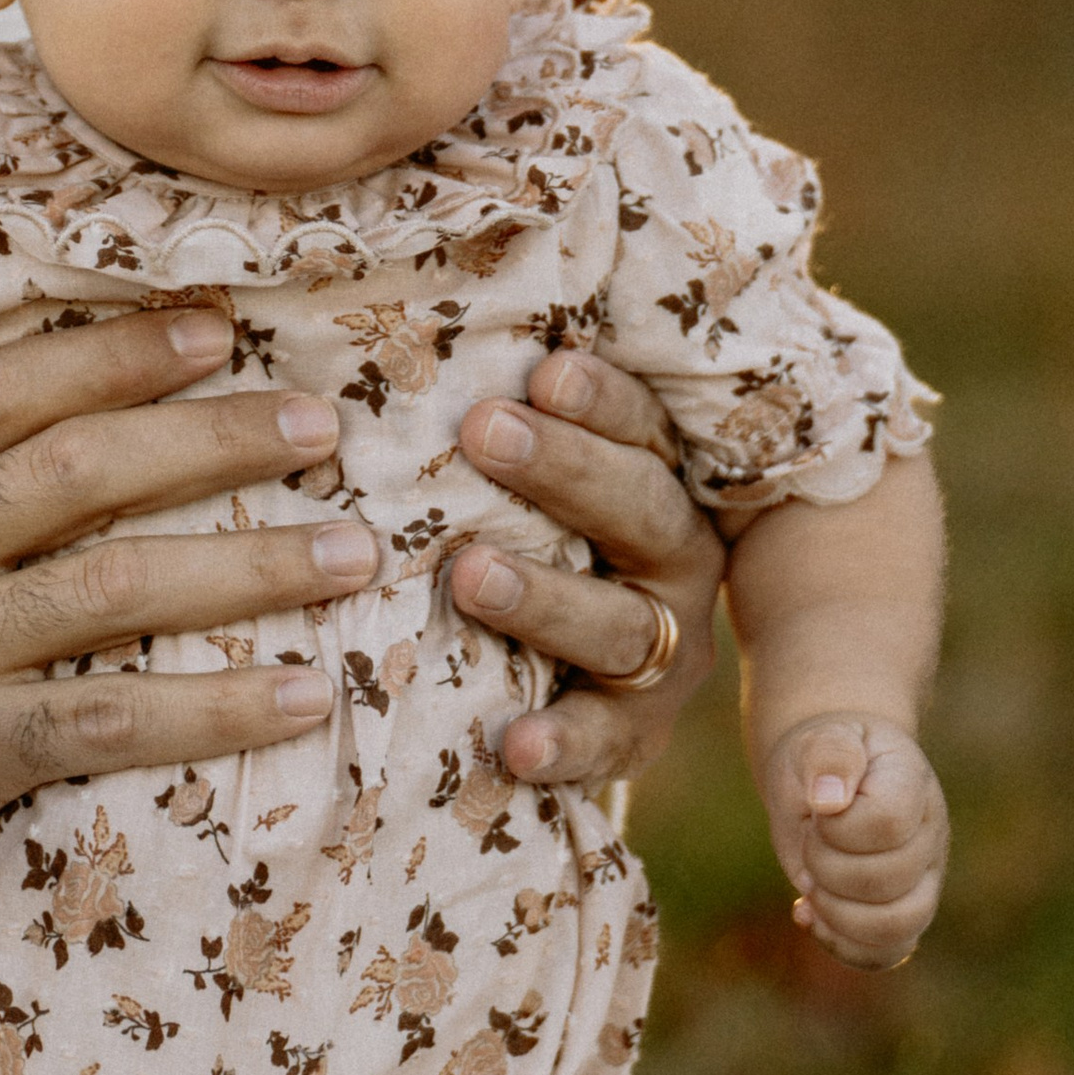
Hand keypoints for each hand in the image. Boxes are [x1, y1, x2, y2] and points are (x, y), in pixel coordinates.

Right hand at [0, 304, 376, 693]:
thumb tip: (111, 416)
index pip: (4, 392)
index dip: (113, 357)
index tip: (218, 335)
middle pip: (78, 471)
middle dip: (213, 441)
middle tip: (322, 429)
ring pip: (114, 585)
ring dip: (250, 565)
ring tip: (350, 554)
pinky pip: (111, 718)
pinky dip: (219, 705)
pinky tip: (305, 695)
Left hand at [446, 352, 725, 787]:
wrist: (589, 680)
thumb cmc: (533, 537)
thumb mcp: (533, 481)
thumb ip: (498, 425)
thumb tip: (399, 329)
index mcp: (654, 480)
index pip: (641, 428)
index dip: (599, 399)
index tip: (541, 369)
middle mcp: (674, 560)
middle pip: (638, 507)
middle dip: (565, 469)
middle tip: (483, 429)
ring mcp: (663, 651)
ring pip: (619, 623)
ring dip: (546, 599)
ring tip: (469, 575)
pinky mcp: (634, 731)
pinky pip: (606, 742)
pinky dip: (564, 743)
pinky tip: (514, 746)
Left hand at [759, 713, 948, 968]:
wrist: (829, 777)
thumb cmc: (824, 756)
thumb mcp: (819, 739)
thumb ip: (830, 755)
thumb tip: (829, 801)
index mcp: (913, 786)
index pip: (887, 823)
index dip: (838, 827)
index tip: (818, 809)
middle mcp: (929, 838)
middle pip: (886, 881)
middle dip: (825, 866)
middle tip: (809, 841)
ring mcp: (922, 882)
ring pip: (896, 928)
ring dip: (835, 913)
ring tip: (809, 885)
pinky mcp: (902, 914)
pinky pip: (885, 953)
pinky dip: (839, 944)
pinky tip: (807, 913)